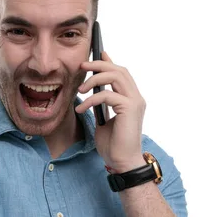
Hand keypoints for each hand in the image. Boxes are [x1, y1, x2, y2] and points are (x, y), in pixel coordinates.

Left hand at [75, 51, 145, 171]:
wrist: (122, 162)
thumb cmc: (113, 144)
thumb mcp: (103, 119)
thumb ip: (101, 104)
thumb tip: (92, 92)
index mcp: (131, 99)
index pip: (122, 73)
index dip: (109, 62)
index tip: (97, 54)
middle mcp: (136, 98)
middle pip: (119, 70)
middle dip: (99, 65)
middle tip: (82, 67)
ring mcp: (135, 102)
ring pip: (115, 77)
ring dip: (94, 79)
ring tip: (80, 90)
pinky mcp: (130, 109)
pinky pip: (107, 95)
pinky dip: (91, 100)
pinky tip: (81, 109)